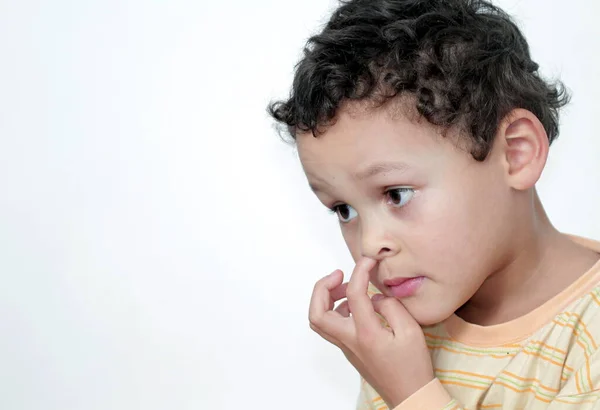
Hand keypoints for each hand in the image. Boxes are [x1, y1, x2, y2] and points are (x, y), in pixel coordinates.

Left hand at [308, 257, 433, 407]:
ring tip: (347, 287)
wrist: (410, 395)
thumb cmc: (413, 367)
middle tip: (339, 274)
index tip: (368, 261)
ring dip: (325, 299)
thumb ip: (391, 307)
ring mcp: (346, 347)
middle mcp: (350, 341)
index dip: (360, 272)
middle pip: (316, 313)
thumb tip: (374, 296)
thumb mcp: (411, 331)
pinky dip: (335, 309)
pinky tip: (354, 304)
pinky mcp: (349, 349)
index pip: (354, 295)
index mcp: (366, 334)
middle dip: (321, 288)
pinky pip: (331, 326)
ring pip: (319, 321)